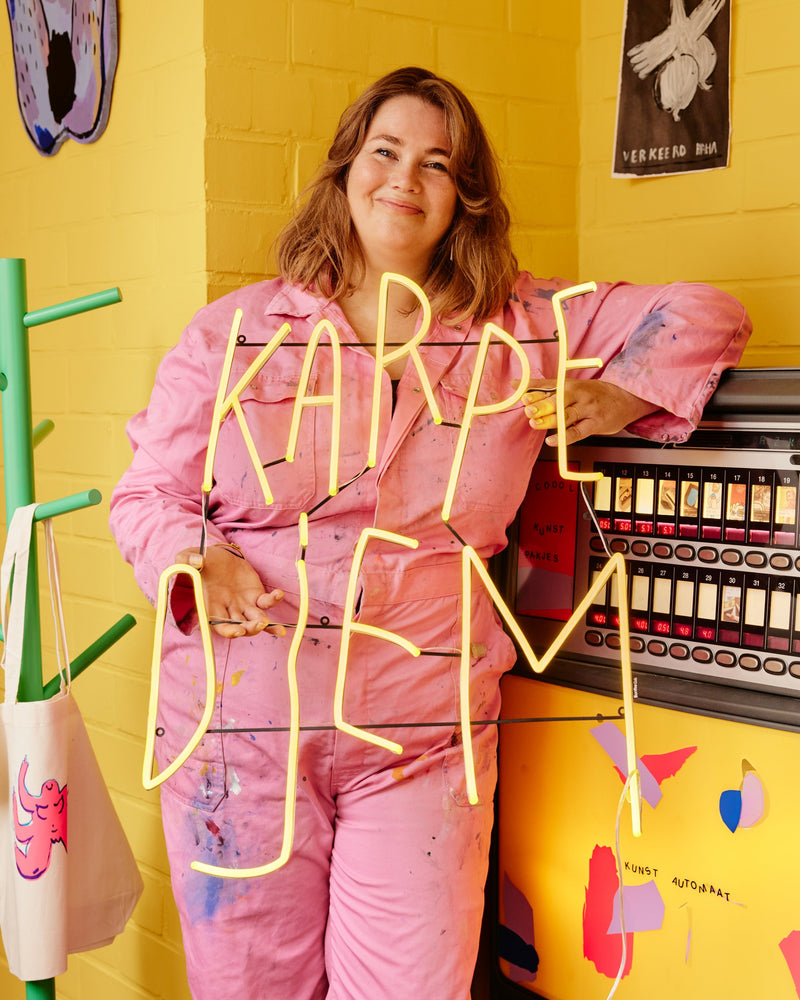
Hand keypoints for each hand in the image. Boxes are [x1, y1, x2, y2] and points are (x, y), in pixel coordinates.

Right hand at [175, 545, 285, 639]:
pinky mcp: (255, 595)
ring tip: (278, 629)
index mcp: (210, 606)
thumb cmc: (200, 561)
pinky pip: (266, 602)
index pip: (219, 626)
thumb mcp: (187, 558)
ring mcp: (243, 604)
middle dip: (250, 629)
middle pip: (241, 626)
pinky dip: (274, 600)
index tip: (238, 631)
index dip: (229, 631)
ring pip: (256, 620)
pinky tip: (278, 594)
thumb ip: (186, 560)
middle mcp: (228, 610)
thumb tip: (195, 561)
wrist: (218, 556)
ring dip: (267, 625)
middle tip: (259, 625)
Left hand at [524, 379, 656, 447]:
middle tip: (529, 410)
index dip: (534, 391)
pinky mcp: (595, 424)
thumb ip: (546, 388)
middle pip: (558, 400)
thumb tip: (518, 386)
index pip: (549, 386)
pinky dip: (565, 437)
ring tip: (535, 424)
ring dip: (550, 420)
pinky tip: (552, 441)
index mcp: (570, 385)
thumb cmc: (594, 394)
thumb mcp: (572, 386)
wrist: (625, 398)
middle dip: (542, 405)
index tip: (521, 394)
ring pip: (566, 415)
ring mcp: (588, 409)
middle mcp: (578, 395)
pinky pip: (578, 432)